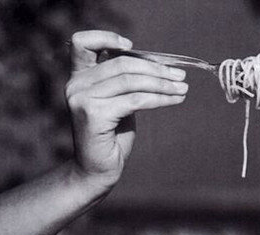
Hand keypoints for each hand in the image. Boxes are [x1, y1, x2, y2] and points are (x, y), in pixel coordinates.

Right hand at [65, 31, 188, 186]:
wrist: (97, 172)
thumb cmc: (110, 139)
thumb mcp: (117, 104)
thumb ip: (124, 83)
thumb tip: (156, 65)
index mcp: (78, 78)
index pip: (82, 43)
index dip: (106, 37)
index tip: (131, 44)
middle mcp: (76, 85)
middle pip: (121, 63)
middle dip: (155, 68)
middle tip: (179, 76)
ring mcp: (83, 98)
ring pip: (131, 80)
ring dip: (162, 84)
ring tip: (182, 89)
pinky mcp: (94, 114)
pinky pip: (135, 100)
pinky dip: (159, 98)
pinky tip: (175, 100)